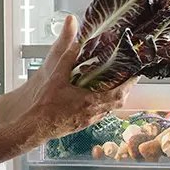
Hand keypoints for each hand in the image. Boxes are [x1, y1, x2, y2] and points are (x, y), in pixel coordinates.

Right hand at [21, 16, 133, 141]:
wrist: (34, 127)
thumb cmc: (44, 107)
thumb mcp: (56, 77)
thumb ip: (68, 58)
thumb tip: (75, 42)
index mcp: (91, 102)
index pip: (120, 94)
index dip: (130, 84)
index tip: (135, 74)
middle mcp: (93, 113)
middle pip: (117, 102)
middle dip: (124, 89)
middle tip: (126, 78)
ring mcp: (87, 121)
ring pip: (108, 109)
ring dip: (112, 97)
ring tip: (112, 85)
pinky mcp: (81, 124)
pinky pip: (97, 114)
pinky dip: (101, 104)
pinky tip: (92, 97)